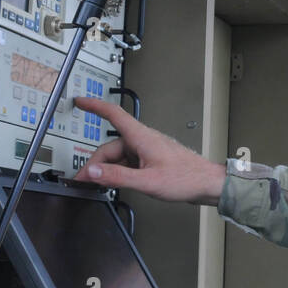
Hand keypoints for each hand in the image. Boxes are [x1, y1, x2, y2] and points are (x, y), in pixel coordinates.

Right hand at [71, 96, 225, 203]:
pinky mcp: (151, 159)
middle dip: (95, 163)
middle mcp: (143, 140)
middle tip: (84, 181)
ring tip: (100, 185)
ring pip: (119, 156)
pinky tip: (118, 183)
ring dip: (107, 170)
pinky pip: (128, 162)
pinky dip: (119, 172)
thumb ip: (118, 176)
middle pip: (110, 146)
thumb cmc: (186, 178)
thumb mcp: (148, 181)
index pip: (113, 114)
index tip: (79, 102)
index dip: (94, 106)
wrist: (208, 183)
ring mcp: (147, 150)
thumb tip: (94, 172)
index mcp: (142, 137)